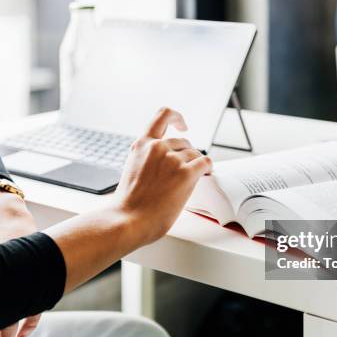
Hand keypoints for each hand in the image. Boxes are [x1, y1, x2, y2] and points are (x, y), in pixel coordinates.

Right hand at [114, 107, 212, 244]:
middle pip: (184, 142)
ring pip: (195, 154)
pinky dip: (208, 168)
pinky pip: (205, 164)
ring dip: (196, 165)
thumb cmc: (128, 204)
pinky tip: (206, 175)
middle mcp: (157, 147)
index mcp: (142, 145)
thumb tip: (162, 164)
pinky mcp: (185, 174)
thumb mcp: (132, 169)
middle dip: (187, 155)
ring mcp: (172, 160)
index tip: (183, 126)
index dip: (177, 117)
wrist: (128, 221)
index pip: (162, 116)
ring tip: (192, 179)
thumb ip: (146, 159)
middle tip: (185, 172)